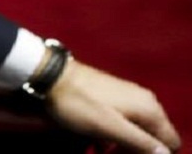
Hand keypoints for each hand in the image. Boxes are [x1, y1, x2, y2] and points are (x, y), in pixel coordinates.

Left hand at [46, 59, 181, 153]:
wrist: (53, 76)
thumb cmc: (79, 104)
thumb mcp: (110, 128)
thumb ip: (141, 142)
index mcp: (150, 109)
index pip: (171, 142)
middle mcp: (145, 101)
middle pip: (154, 137)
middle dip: (137, 151)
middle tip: (114, 153)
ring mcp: (129, 97)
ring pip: (137, 130)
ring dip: (124, 145)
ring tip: (103, 149)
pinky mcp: (113, 96)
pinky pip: (123, 122)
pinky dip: (114, 134)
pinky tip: (97, 141)